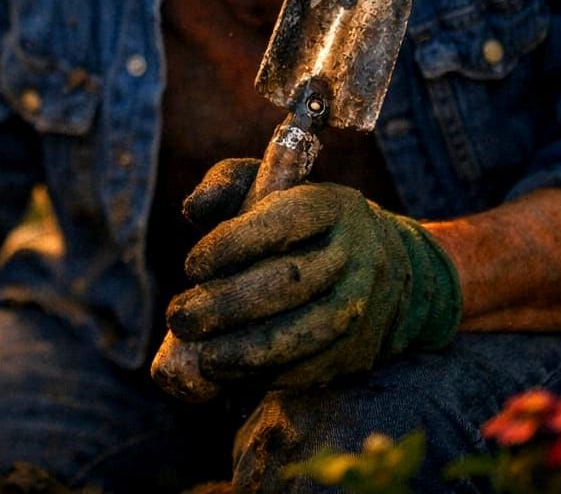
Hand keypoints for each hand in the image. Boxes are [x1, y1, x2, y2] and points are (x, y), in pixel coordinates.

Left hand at [163, 159, 461, 387]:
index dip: (232, 245)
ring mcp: (363, 303)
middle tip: (179, 317)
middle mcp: (355, 254)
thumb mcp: (268, 187)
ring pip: (307, 332)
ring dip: (247, 350)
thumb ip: (226, 186)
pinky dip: (269, 374)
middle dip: (228, 304)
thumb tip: (193, 208)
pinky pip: (314, 367)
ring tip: (202, 357)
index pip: (282, 222)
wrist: (381, 264)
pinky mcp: (361, 348)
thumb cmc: (299, 221)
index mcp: (330, 206)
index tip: (192, 266)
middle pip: (291, 281)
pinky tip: (231, 373)